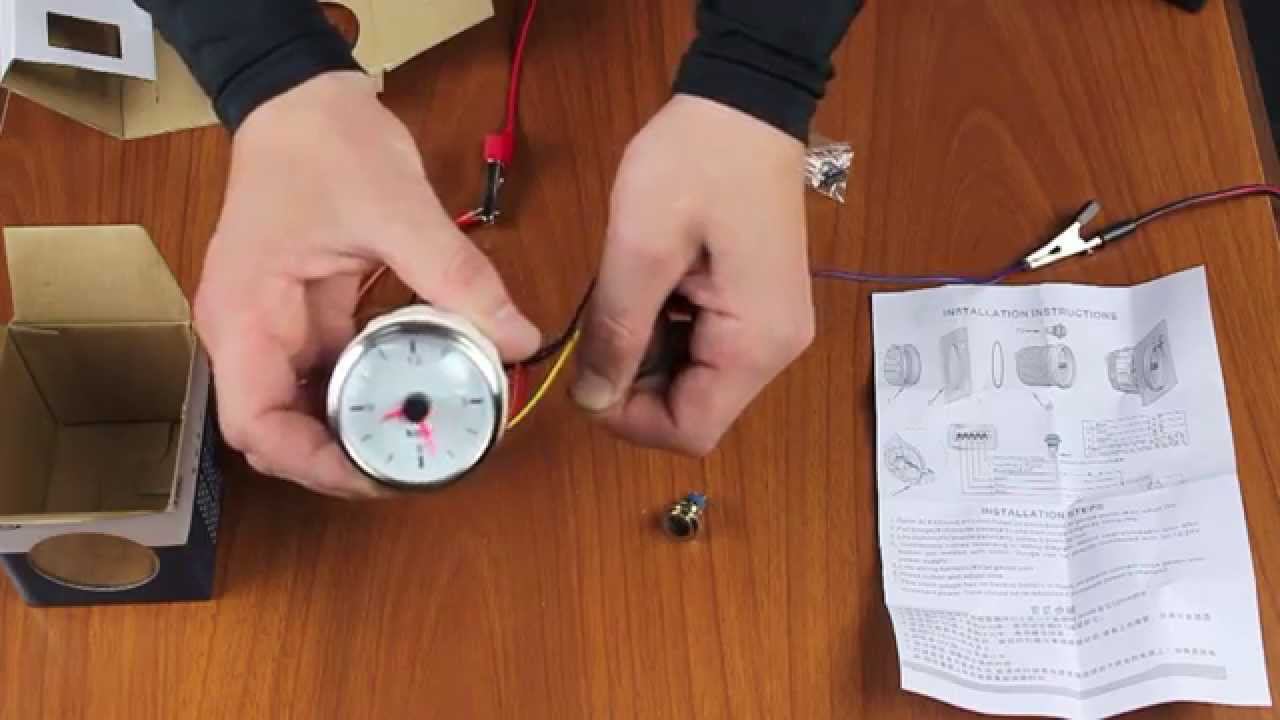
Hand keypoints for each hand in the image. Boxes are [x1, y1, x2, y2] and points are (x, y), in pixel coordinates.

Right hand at [194, 71, 539, 498]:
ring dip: (362, 432)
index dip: (313, 465)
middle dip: (346, 459)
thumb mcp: (397, 207)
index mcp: (246, 315)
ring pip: (310, 410)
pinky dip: (373, 392)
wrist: (302, 97)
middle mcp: (249, 334)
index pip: (256, 426)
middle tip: (423, 464)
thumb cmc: (324, 143)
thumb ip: (458, 277)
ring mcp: (274, 328)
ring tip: (430, 441)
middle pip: (282, 433)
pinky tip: (422, 394)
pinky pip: (334, 374)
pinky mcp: (302, 317)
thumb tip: (518, 338)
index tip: (381, 472)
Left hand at [572, 94, 814, 454]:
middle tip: (598, 324)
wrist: (745, 102)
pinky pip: (705, 348)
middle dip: (634, 382)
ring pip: (694, 381)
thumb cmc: (696, 163)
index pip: (690, 430)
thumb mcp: (641, 247)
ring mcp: (772, 329)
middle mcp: (776, 350)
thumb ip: (616, 332)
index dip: (628, 420)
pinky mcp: (759, 308)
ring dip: (646, 354)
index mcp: (755, 343)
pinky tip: (649, 286)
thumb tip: (591, 401)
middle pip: (693, 409)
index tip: (586, 374)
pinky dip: (665, 332)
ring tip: (626, 293)